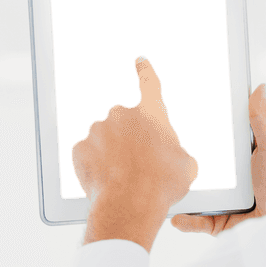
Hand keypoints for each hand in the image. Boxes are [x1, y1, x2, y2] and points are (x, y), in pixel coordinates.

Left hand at [72, 56, 199, 251]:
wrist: (130, 205)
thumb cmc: (162, 185)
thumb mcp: (186, 166)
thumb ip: (176, 152)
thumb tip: (172, 157)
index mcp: (151, 114)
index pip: (150, 84)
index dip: (146, 72)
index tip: (140, 62)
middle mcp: (122, 115)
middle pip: (125, 123)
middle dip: (129, 139)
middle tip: (138, 164)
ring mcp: (97, 131)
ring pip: (104, 139)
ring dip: (111, 153)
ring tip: (122, 178)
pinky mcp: (79, 149)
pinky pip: (88, 154)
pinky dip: (95, 165)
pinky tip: (106, 180)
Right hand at [171, 83, 265, 236]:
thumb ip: (263, 119)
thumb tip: (261, 88)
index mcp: (253, 157)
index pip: (228, 137)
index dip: (212, 126)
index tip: (191, 112)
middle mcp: (240, 178)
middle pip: (209, 162)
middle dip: (190, 155)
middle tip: (166, 141)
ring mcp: (228, 201)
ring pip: (198, 189)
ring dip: (182, 185)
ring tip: (161, 175)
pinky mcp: (220, 222)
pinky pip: (196, 219)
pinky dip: (184, 217)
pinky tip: (173, 212)